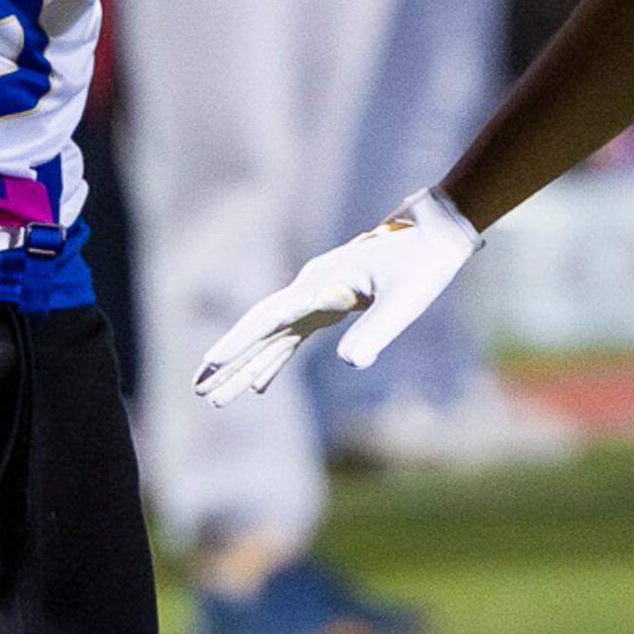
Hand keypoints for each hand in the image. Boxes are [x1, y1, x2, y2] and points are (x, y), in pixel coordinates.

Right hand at [192, 187, 480, 403]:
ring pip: (271, 337)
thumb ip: (376, 331)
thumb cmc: (422, 263)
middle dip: (229, 361)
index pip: (270, 318)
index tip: (213, 363)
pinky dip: (274, 360)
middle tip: (197, 390)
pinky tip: (260, 384)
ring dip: (245, 366)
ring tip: (217, 398)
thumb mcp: (405, 301)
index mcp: (321, 284)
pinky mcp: (329, 304)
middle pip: (259, 329)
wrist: (435, 234)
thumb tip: (352, 364)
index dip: (240, 342)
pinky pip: (291, 337)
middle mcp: (310, 288)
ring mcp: (316, 296)